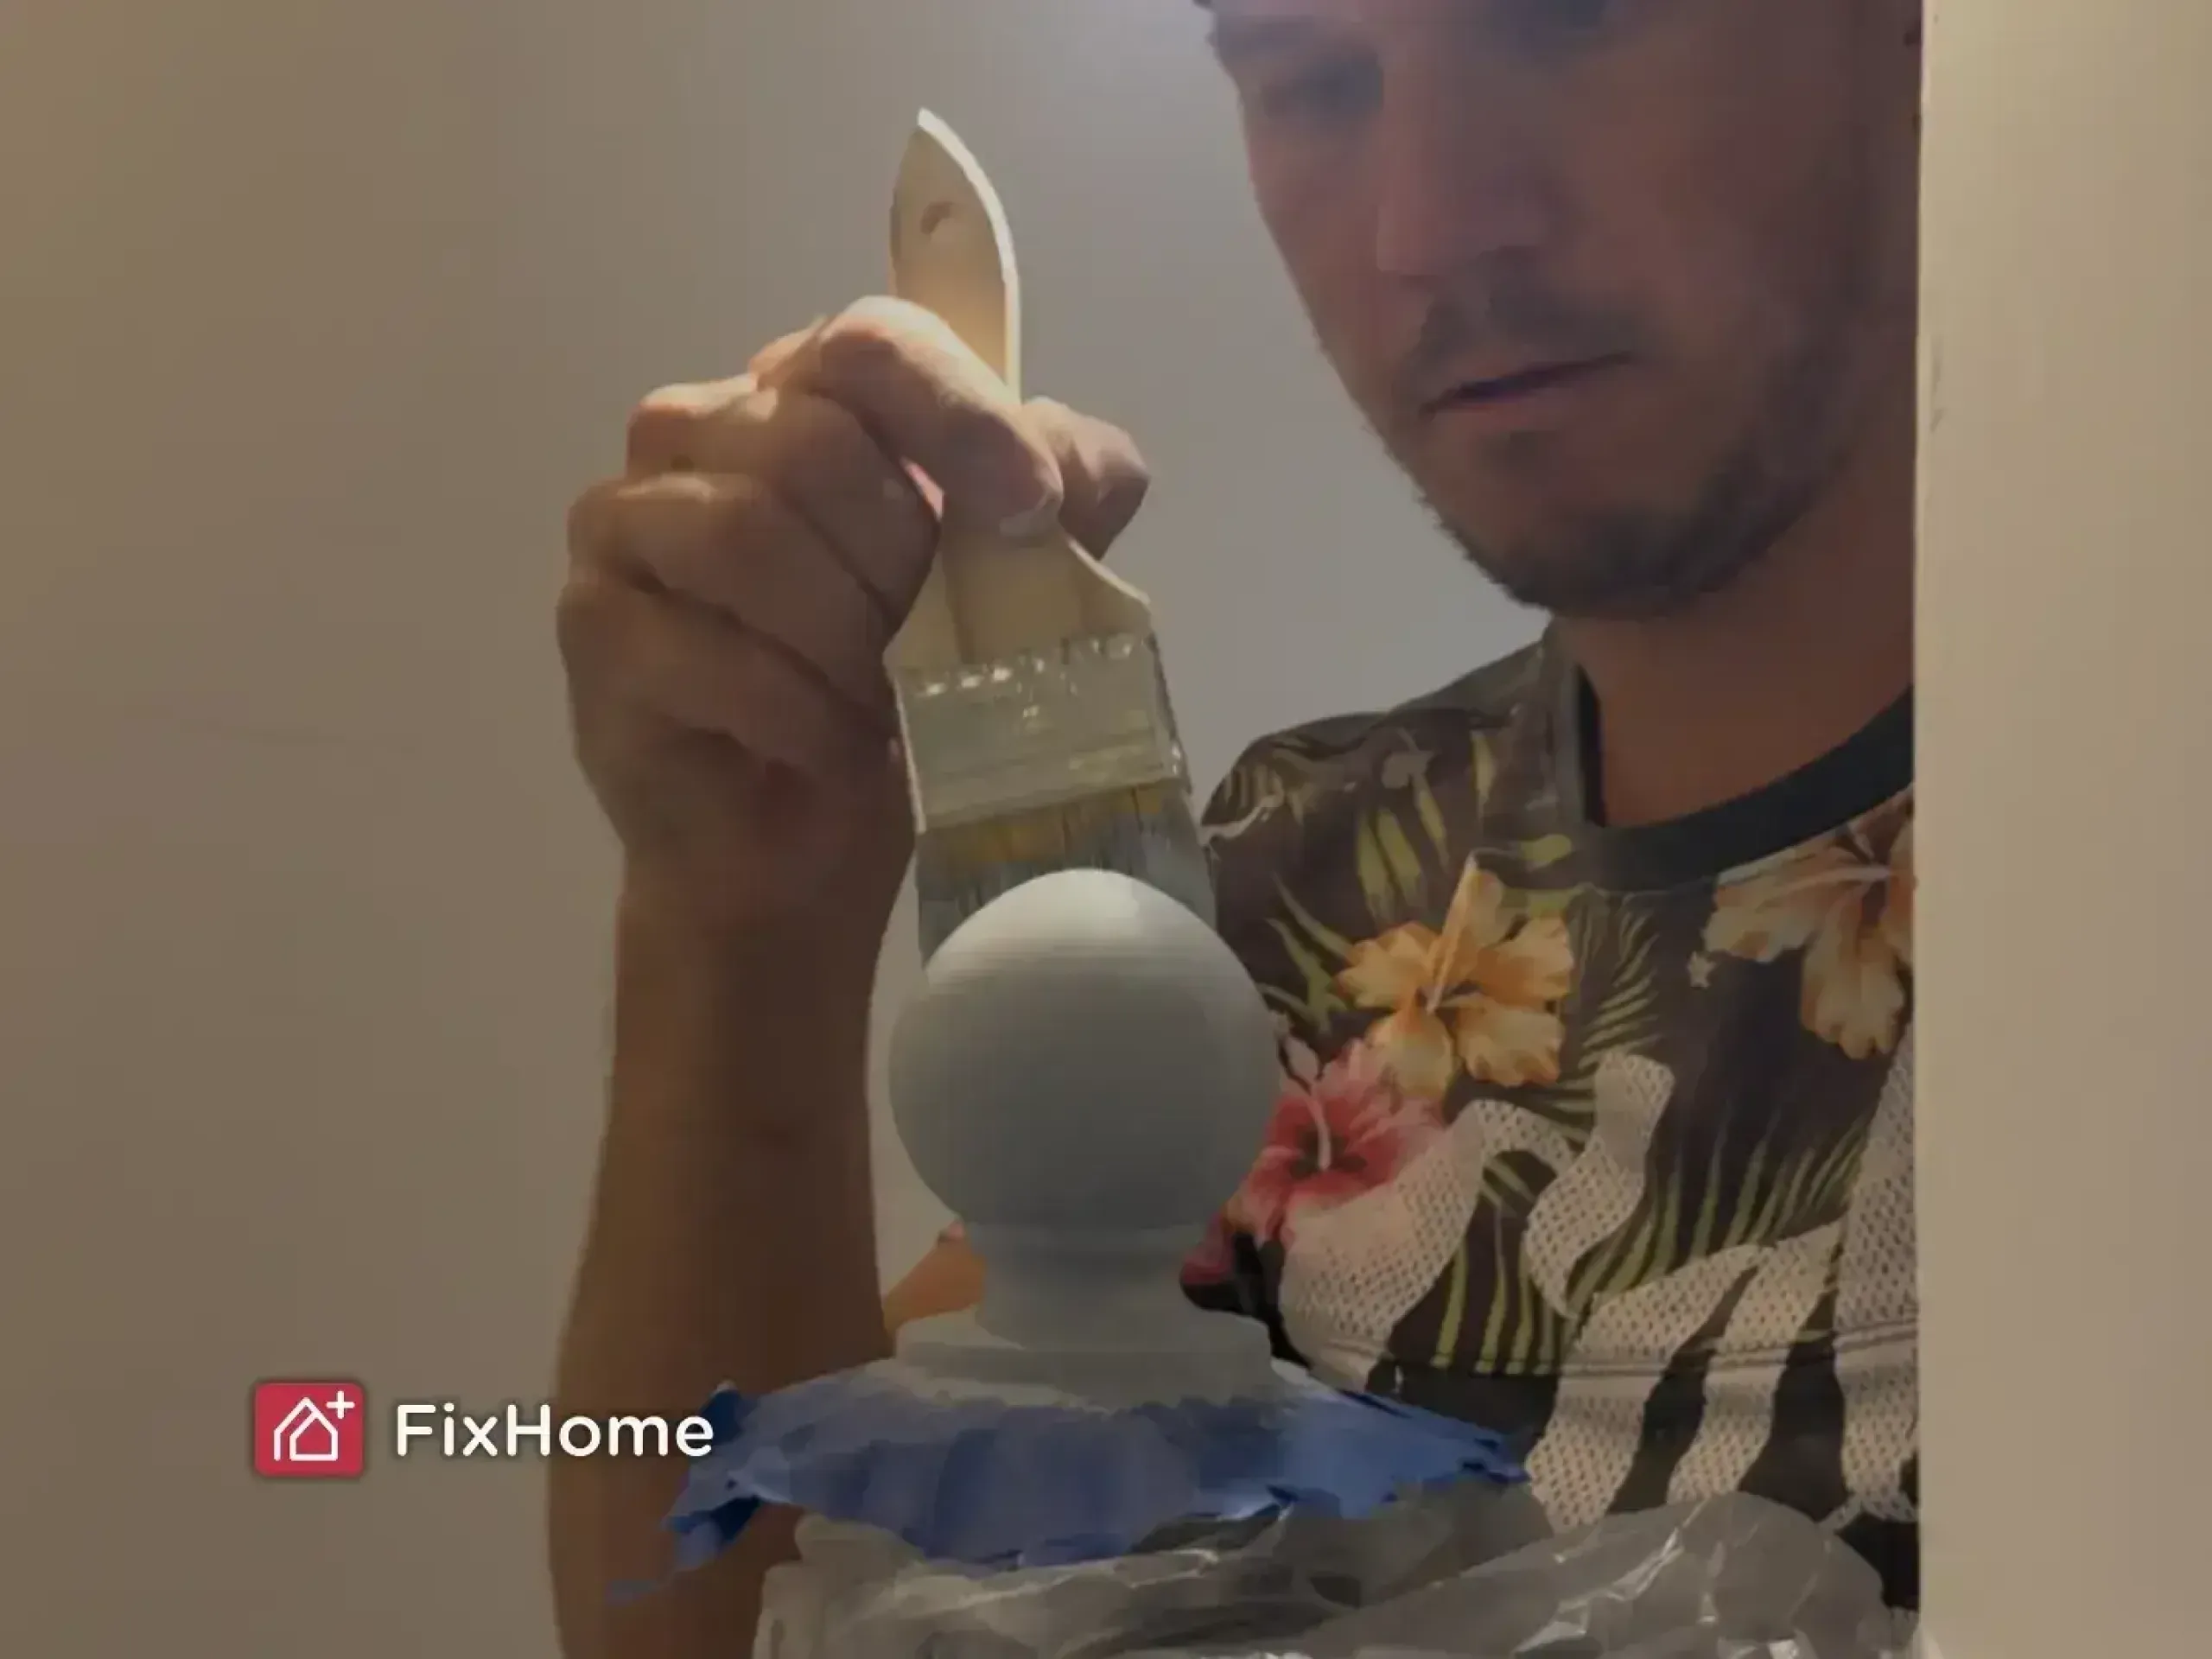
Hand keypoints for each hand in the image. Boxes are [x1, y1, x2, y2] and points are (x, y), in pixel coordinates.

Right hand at [559, 297, 1150, 946]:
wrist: (800, 847)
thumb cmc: (895, 702)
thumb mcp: (1012, 593)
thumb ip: (1062, 508)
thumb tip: (1081, 468)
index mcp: (804, 392)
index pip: (872, 344)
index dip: (959, 416)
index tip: (1031, 507)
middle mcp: (698, 428)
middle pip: (812, 443)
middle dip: (902, 563)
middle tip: (936, 648)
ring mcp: (626, 522)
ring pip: (746, 533)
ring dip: (846, 639)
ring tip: (884, 704)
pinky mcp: (593, 627)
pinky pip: (708, 651)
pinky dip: (800, 714)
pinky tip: (836, 750)